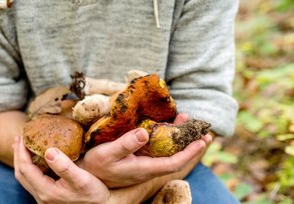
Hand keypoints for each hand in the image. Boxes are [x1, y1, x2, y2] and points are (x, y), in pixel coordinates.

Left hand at [12, 136, 109, 203]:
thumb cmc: (94, 194)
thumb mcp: (82, 178)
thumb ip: (64, 166)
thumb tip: (48, 150)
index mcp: (46, 190)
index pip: (26, 168)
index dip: (22, 151)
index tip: (23, 136)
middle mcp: (42, 196)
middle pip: (21, 174)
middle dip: (18, 155)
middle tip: (18, 138)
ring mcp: (45, 198)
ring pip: (26, 179)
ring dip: (22, 161)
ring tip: (23, 147)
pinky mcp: (50, 197)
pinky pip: (33, 180)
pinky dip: (30, 167)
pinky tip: (37, 160)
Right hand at [78, 113, 211, 187]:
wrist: (88, 173)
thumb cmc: (97, 164)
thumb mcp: (108, 153)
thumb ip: (126, 144)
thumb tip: (145, 132)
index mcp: (144, 168)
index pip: (174, 163)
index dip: (189, 153)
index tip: (202, 141)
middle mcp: (148, 167)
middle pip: (175, 157)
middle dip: (190, 145)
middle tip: (204, 132)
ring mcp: (144, 162)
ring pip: (167, 151)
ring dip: (178, 138)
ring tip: (185, 121)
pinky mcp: (139, 157)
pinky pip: (158, 148)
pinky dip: (165, 136)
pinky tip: (165, 126)